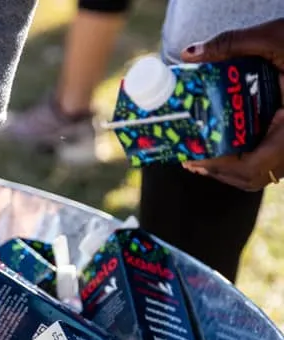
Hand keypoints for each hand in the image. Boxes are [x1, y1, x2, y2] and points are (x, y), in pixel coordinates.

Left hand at [181, 19, 283, 190]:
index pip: (254, 164)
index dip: (221, 166)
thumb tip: (191, 53)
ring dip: (229, 170)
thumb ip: (234, 42)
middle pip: (254, 175)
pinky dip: (244, 161)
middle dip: (218, 170)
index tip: (195, 156)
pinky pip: (269, 163)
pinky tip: (224, 147)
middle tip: (190, 158)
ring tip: (200, 158)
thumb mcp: (277, 38)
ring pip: (261, 174)